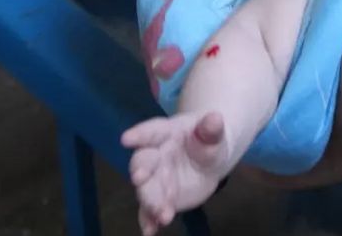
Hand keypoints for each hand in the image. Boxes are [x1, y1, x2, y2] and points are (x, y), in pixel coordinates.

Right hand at [121, 111, 231, 234]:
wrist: (207, 159)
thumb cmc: (206, 140)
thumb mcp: (213, 133)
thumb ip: (211, 129)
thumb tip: (215, 118)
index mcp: (166, 133)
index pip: (151, 131)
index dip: (139, 134)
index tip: (126, 139)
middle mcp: (154, 155)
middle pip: (144, 162)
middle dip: (140, 170)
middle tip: (139, 178)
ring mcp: (155, 178)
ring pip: (148, 190)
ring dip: (151, 202)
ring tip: (162, 214)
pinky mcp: (158, 198)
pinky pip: (151, 210)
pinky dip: (150, 220)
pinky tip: (150, 231)